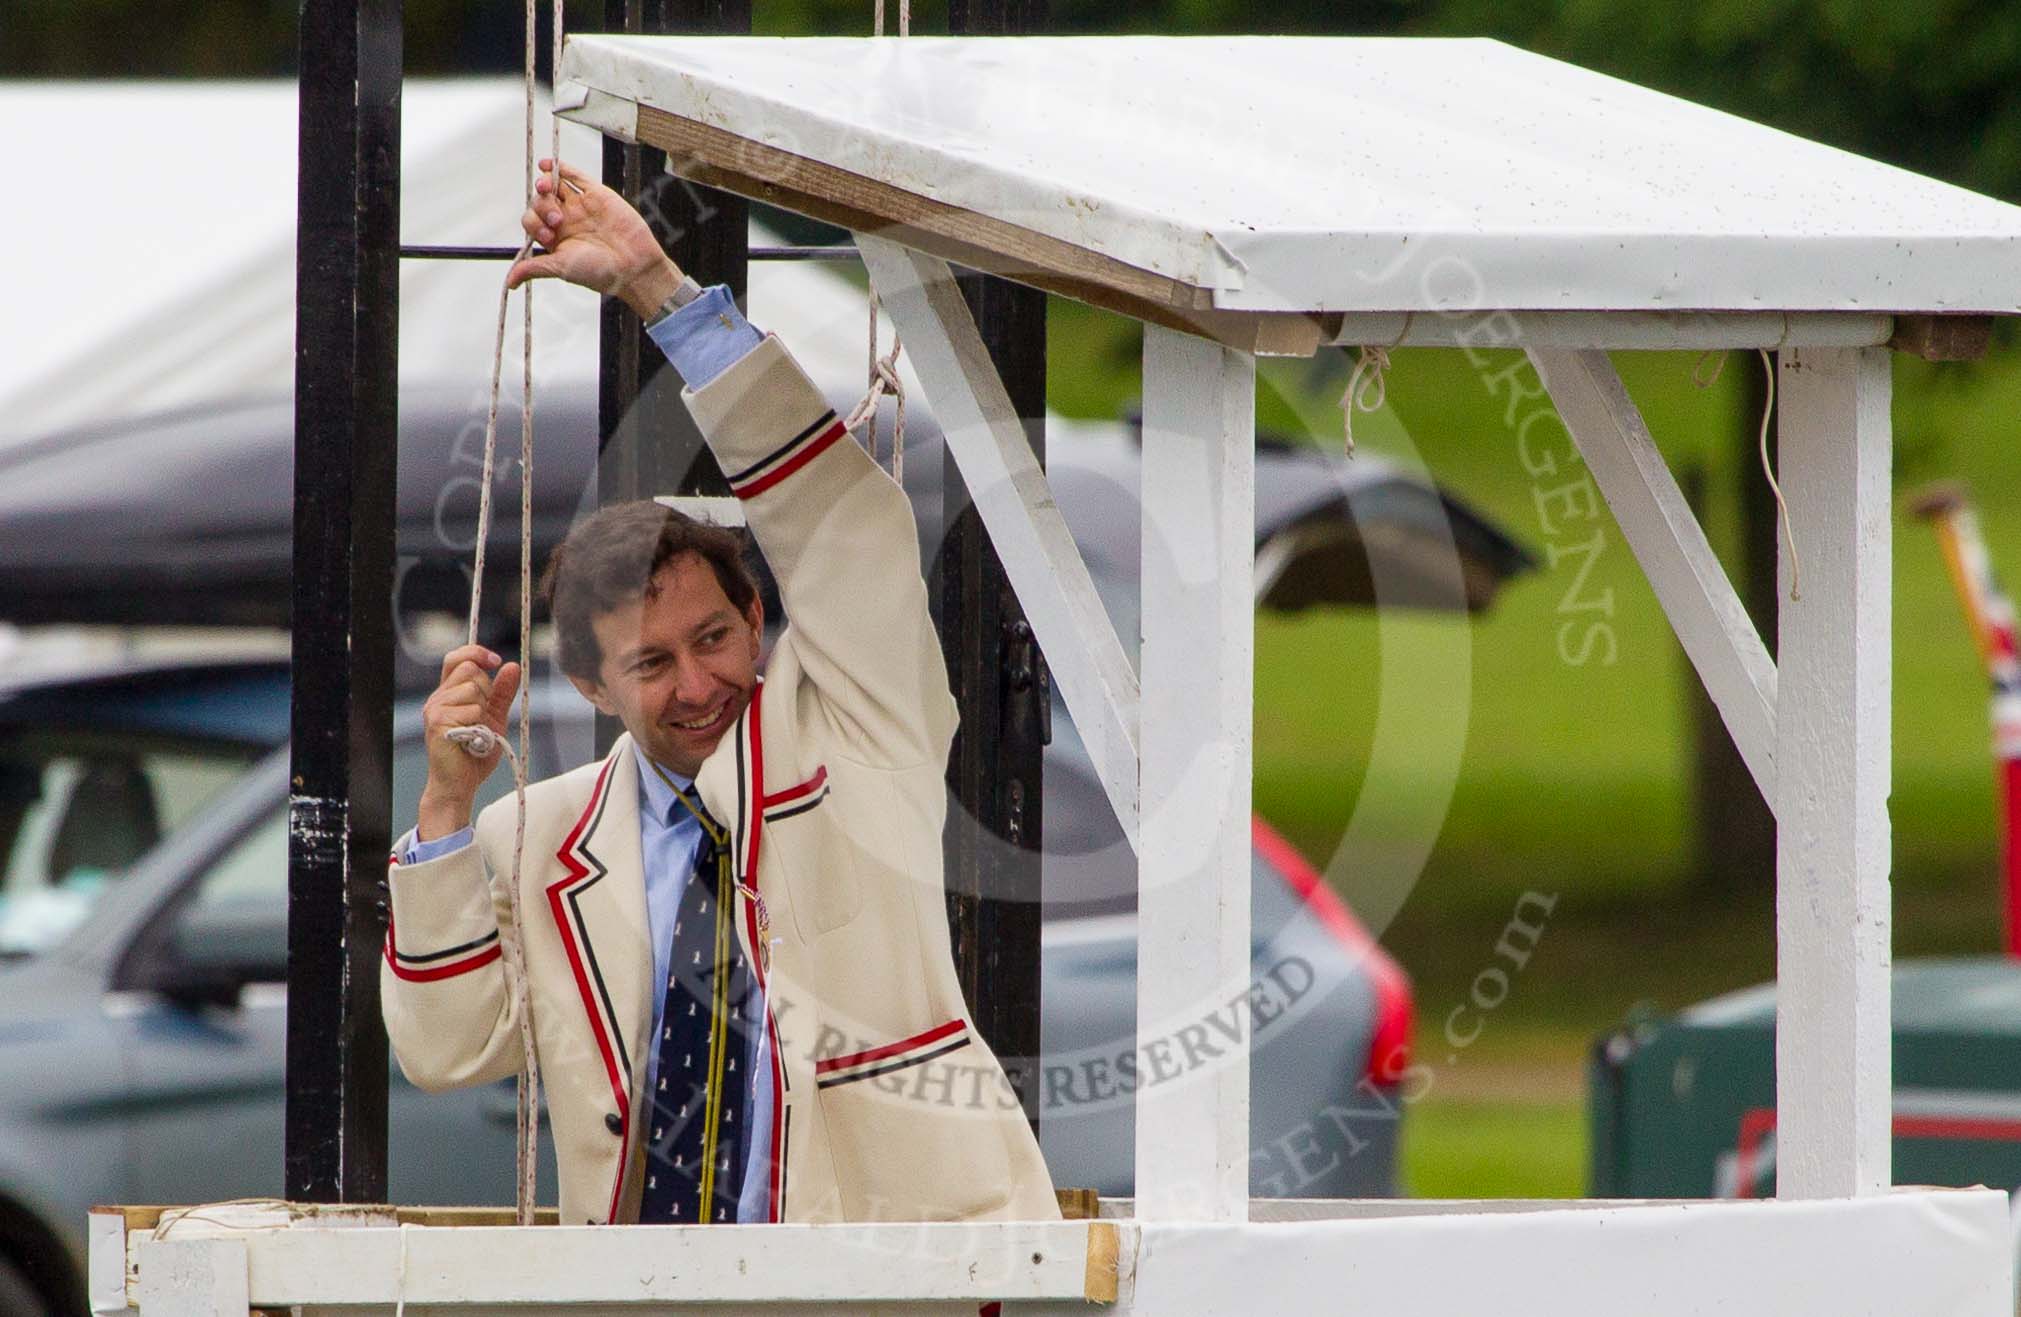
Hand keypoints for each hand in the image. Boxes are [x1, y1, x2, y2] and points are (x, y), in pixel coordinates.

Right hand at [418, 644, 522, 839]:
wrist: (461, 784)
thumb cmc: (475, 753)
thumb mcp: (495, 718)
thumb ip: (502, 693)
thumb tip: (512, 666)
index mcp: (449, 693)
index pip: (457, 658)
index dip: (477, 652)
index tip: (496, 660)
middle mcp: (438, 698)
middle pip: (471, 670)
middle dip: (487, 690)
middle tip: (482, 718)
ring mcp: (435, 709)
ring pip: (473, 688)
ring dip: (483, 712)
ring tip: (476, 732)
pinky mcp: (437, 722)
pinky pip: (471, 709)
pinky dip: (479, 725)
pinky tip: (471, 740)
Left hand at [507, 157, 683, 318]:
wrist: (633, 266)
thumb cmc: (599, 271)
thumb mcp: (560, 268)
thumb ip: (534, 268)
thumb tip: (509, 284)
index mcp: (556, 239)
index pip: (532, 221)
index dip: (534, 223)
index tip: (549, 235)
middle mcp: (567, 221)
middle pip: (541, 202)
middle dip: (542, 207)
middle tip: (557, 221)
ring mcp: (581, 207)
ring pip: (555, 187)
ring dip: (544, 183)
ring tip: (545, 188)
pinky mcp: (597, 195)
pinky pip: (575, 177)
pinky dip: (561, 168)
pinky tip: (548, 164)